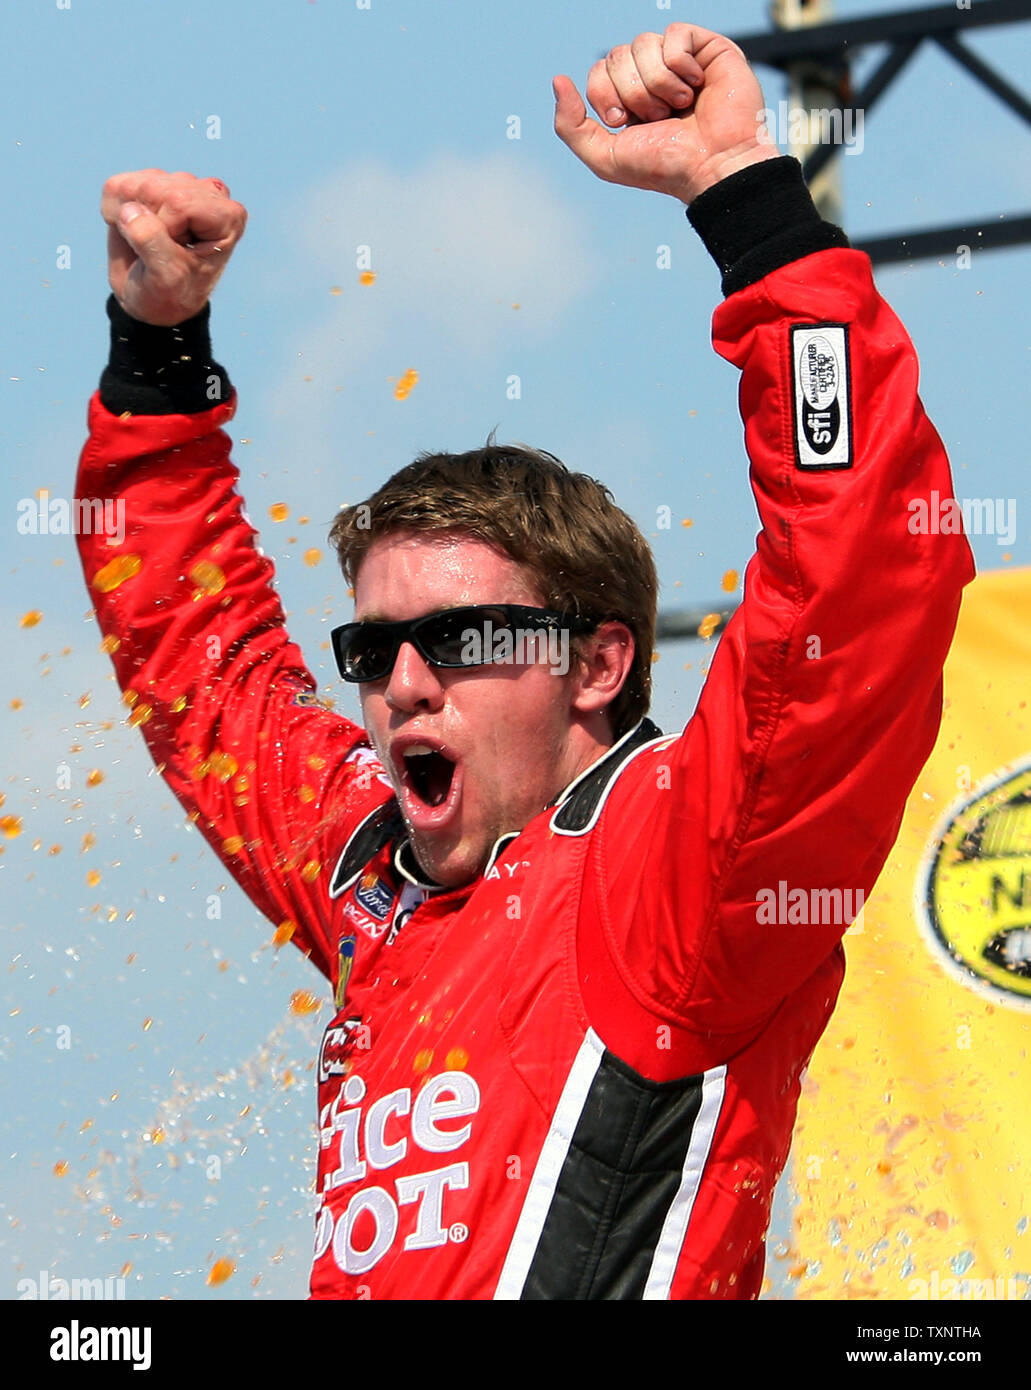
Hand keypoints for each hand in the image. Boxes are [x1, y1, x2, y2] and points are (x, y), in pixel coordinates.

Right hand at [101, 169, 246, 325]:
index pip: (179, 203)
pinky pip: (116, 187)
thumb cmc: (170, 294)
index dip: (164, 230)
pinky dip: (114, 213)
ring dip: (129, 220)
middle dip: (145, 225)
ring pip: (133, 187)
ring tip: (148, 242)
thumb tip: (129, 210)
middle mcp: (207, 193)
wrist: (154, 300)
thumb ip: (152, 243)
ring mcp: (178, 183)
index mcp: (227, 215)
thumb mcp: (167, 277)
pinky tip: (135, 230)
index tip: (173, 255)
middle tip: (159, 251)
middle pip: (153, 190)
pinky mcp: (150, 182)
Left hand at [553, 23, 778, 204]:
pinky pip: (674, 34)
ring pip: (644, 42)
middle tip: (658, 118)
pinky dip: (680, 66)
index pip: (598, 70)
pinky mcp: (706, 48)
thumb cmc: (665, 167)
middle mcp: (652, 75)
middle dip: (633, 92)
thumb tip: (558, 79)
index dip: (605, 94)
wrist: (713, 167)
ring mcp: (679, 60)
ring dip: (658, 84)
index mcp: (627, 97)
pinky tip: (696, 86)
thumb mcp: (605, 158)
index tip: (626, 122)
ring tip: (680, 107)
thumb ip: (570, 126)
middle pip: (617, 55)